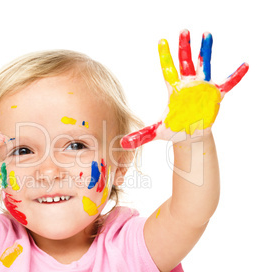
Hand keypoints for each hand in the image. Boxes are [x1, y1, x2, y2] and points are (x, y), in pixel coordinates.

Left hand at [121, 30, 248, 148]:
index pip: (168, 70)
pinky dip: (236, 75)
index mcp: (174, 90)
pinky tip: (245, 65)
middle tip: (183, 31)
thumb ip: (142, 135)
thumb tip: (123, 143)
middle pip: (185, 62)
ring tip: (206, 35)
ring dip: (205, 51)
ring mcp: (202, 87)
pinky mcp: (215, 94)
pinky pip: (228, 83)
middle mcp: (188, 85)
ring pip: (204, 65)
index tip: (161, 41)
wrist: (191, 136)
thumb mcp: (158, 132)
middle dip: (184, 47)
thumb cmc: (174, 130)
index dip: (165, 56)